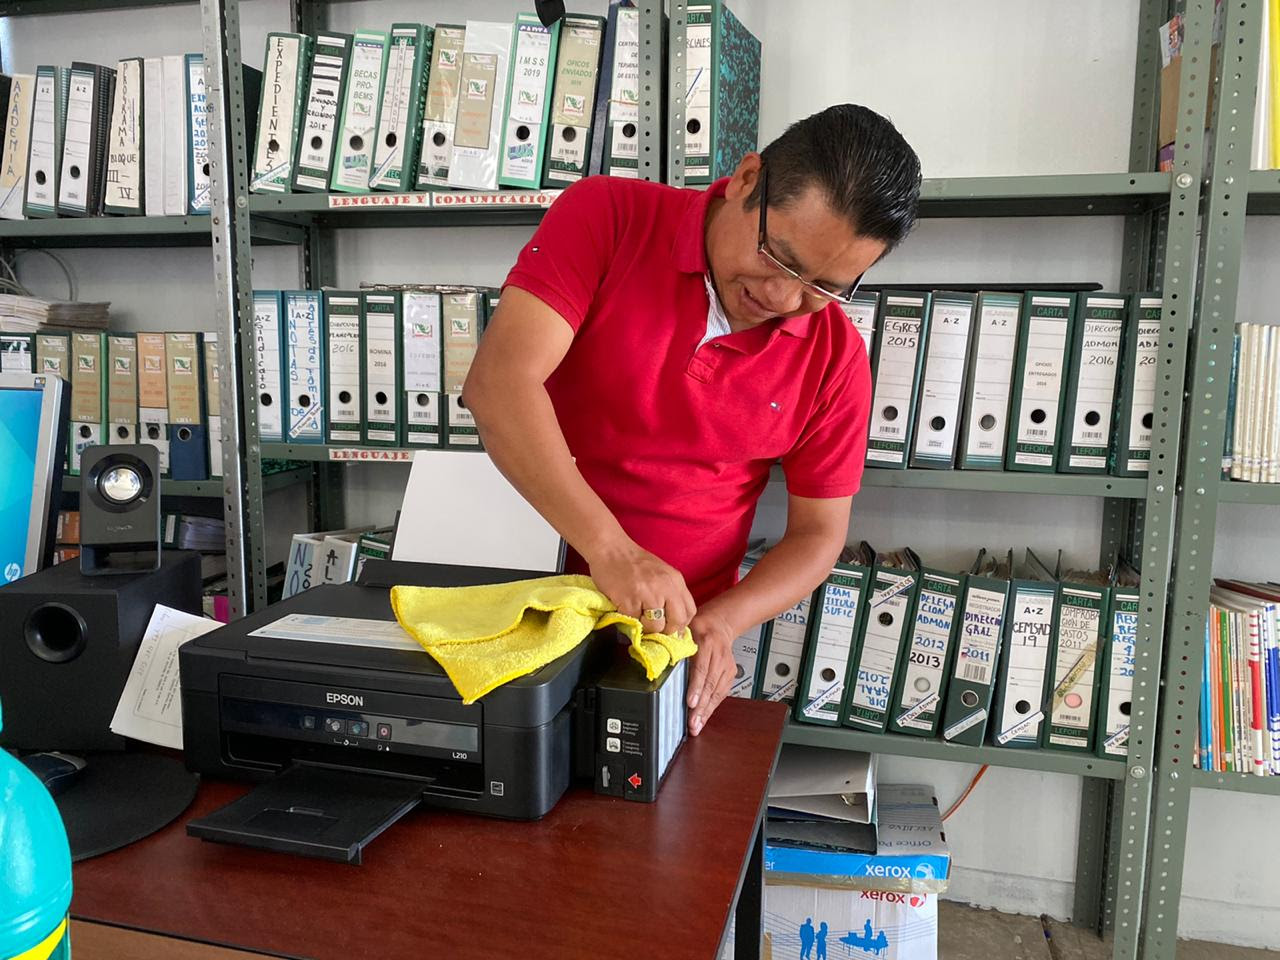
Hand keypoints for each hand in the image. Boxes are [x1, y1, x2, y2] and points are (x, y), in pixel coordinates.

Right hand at [585, 539, 695, 634]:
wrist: (610, 548)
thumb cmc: (633, 561)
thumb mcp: (661, 573)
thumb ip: (669, 593)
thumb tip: (673, 623)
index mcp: (675, 580)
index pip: (689, 611)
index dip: (680, 625)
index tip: (669, 628)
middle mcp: (665, 586)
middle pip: (677, 621)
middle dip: (666, 631)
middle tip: (654, 628)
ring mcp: (647, 593)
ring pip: (656, 626)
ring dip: (646, 627)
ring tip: (636, 615)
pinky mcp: (629, 599)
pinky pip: (635, 622)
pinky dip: (630, 619)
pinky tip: (624, 607)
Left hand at [686, 608, 736, 736]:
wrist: (720, 625)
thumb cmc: (698, 628)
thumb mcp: (684, 630)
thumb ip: (674, 644)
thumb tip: (658, 662)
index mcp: (707, 642)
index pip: (701, 669)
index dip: (696, 687)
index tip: (691, 702)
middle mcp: (719, 655)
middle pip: (710, 684)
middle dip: (701, 706)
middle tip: (692, 723)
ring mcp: (727, 666)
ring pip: (717, 692)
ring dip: (706, 711)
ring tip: (697, 725)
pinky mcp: (731, 674)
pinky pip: (722, 693)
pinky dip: (712, 707)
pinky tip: (704, 718)